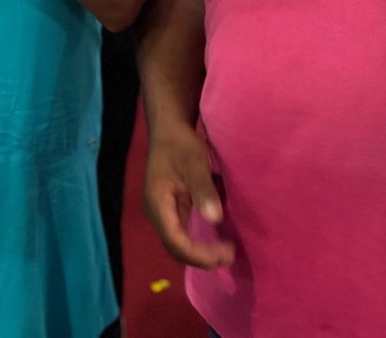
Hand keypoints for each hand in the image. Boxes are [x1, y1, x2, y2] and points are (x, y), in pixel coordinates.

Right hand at [144, 123, 234, 268]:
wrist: (168, 128)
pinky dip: (195, 242)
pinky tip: (213, 240)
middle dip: (200, 258)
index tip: (225, 253)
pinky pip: (179, 233)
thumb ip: (203, 190)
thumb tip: (215, 219)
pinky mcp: (168, 208)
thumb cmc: (180, 144)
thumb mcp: (194, 163)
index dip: (199, 253)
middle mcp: (156, 212)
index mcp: (157, 204)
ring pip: (176, 243)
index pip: (175, 241)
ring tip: (224, 252)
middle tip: (229, 255)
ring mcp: (160, 211)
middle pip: (174, 248)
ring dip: (198, 253)